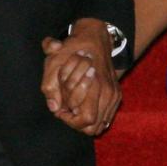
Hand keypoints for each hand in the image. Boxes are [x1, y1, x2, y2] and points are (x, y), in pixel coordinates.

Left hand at [41, 19, 120, 135]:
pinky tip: (83, 107)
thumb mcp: (54, 62)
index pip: (86, 119)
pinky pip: (106, 117)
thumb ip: (50, 85)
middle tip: (67, 112)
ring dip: (86, 122)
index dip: (70, 120)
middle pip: (94, 127)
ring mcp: (114, 95)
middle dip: (77, 123)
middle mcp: (108, 93)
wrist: (95, 38)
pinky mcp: (117, 95)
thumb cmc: (72, 50)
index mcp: (95, 85)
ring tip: (74, 109)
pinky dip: (94, 117)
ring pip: (101, 125)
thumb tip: (53, 107)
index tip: (61, 110)